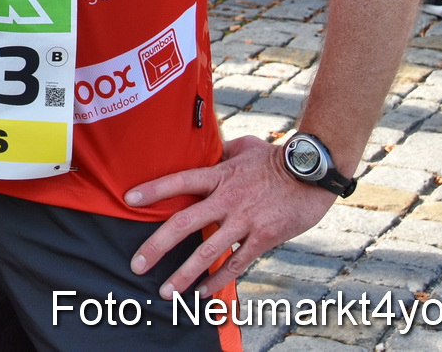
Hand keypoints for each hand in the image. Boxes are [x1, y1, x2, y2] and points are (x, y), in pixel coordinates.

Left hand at [125, 135, 334, 298]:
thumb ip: (222, 153)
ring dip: (184, 274)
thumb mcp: (245, 148)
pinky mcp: (262, 239)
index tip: (128, 199)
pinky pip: (236, 264)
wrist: (312, 174)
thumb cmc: (277, 158)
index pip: (178, 181)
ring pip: (206, 252)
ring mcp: (244, 221)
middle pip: (182, 224)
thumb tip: (208, 151)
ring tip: (166, 292)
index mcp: (219, 176)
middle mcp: (226, 200)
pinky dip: (218, 280)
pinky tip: (203, 294)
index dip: (152, 190)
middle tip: (137, 264)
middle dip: (156, 247)